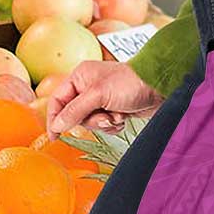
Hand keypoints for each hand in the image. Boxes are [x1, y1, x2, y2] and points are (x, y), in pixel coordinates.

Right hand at [46, 61, 163, 136]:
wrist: (159, 87)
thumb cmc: (130, 83)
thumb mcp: (98, 95)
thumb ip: (75, 110)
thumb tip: (57, 125)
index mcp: (80, 77)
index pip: (57, 100)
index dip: (54, 118)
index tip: (54, 136)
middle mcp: (88, 87)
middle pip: (74, 115)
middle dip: (91, 121)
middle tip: (105, 117)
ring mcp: (101, 99)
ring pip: (90, 122)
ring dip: (104, 123)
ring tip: (117, 115)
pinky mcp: (113, 109)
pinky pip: (104, 125)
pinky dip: (113, 125)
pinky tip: (123, 117)